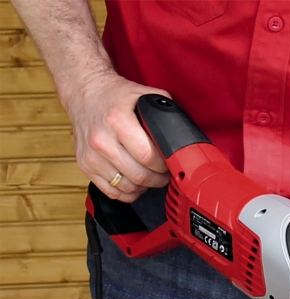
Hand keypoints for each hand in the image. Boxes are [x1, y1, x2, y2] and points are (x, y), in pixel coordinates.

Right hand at [63, 70, 170, 201]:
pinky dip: (128, 192)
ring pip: (127, 187)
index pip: (148, 157)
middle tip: (165, 173)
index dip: (164, 166)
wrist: (84, 92)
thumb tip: (182, 136)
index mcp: (117, 121)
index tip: (170, 163)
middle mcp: (101, 140)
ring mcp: (91, 156)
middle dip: (158, 179)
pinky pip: (112, 192)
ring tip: (151, 175)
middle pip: (139, 176)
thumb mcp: (144, 96)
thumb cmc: (115, 95)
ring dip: (145, 186)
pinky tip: (135, 182)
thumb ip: (165, 114)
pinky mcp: (85, 166)